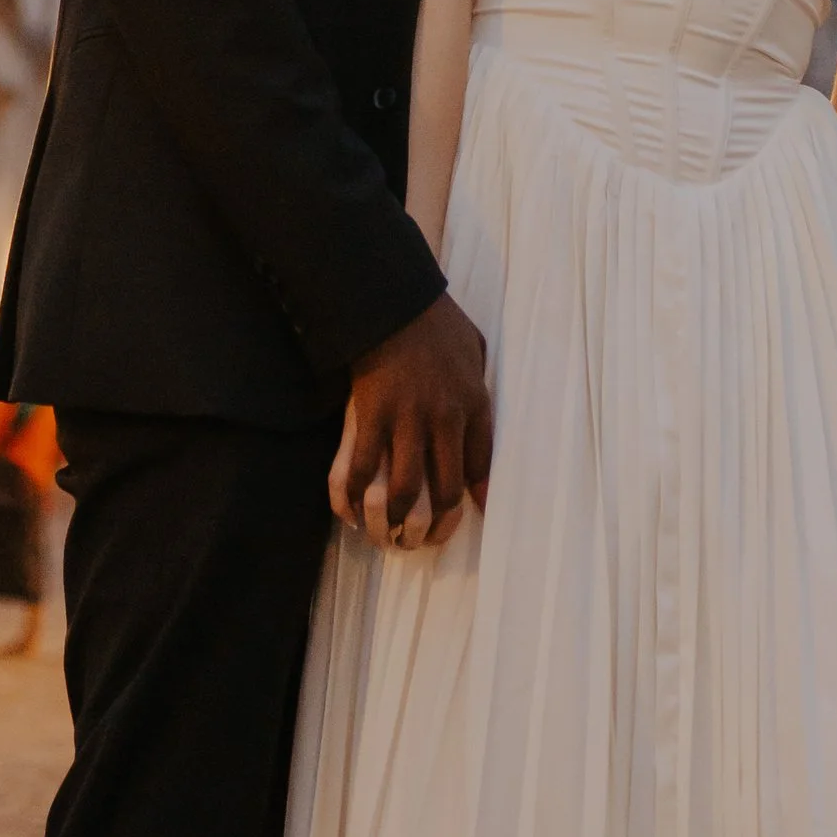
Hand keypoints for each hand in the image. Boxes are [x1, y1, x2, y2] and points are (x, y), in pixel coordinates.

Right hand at [330, 294, 492, 550]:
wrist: (392, 298)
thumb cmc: (436, 321)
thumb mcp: (475, 349)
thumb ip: (481, 387)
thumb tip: (485, 420)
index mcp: (474, 402)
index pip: (480, 465)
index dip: (473, 497)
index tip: (466, 513)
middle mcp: (445, 418)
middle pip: (446, 489)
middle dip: (435, 525)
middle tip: (421, 537)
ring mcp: (407, 419)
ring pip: (407, 491)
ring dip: (397, 521)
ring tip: (389, 532)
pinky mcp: (371, 416)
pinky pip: (364, 469)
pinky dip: (355, 498)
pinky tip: (352, 511)